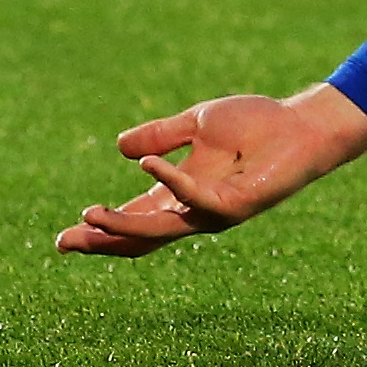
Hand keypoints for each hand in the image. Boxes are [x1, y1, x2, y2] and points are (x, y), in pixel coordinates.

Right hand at [54, 84, 366, 256]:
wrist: (302, 125)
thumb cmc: (257, 124)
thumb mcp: (198, 124)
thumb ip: (162, 134)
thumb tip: (120, 148)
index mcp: (180, 193)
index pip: (135, 217)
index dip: (101, 228)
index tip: (66, 235)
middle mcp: (193, 210)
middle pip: (140, 237)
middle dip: (102, 242)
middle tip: (65, 243)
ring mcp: (213, 212)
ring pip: (160, 230)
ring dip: (124, 225)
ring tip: (91, 215)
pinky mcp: (235, 205)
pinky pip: (195, 197)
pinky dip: (169, 182)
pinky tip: (146, 165)